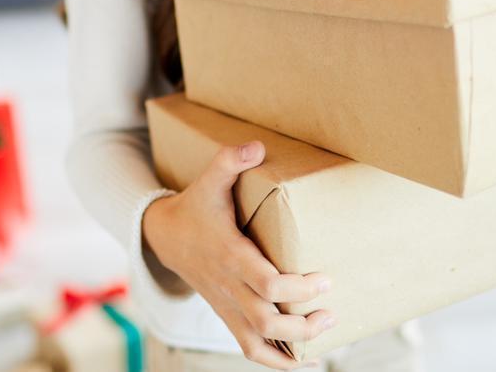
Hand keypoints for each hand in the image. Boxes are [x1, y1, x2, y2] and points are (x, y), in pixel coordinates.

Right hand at [143, 141, 333, 368]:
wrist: (164, 236)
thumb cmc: (196, 206)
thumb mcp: (208, 179)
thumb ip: (230, 161)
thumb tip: (257, 146)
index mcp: (229, 255)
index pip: (266, 283)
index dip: (297, 287)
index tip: (324, 279)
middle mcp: (228, 286)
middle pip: (266, 321)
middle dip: (303, 324)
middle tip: (331, 311)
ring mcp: (226, 305)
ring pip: (258, 341)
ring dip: (294, 344)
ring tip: (324, 329)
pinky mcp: (226, 314)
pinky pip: (248, 348)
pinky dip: (275, 360)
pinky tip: (303, 359)